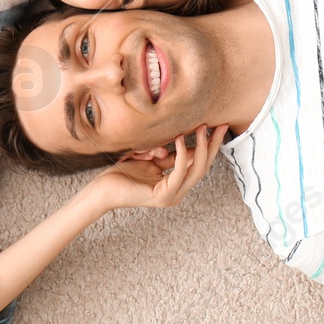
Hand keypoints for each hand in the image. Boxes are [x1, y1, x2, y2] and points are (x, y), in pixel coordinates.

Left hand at [86, 124, 228, 212]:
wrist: (103, 190)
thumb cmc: (124, 175)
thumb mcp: (152, 161)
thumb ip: (170, 156)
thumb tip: (188, 142)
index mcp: (176, 186)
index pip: (200, 165)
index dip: (210, 146)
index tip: (217, 127)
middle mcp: (177, 193)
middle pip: (203, 167)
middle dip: (213, 146)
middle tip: (220, 126)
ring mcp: (171, 197)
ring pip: (196, 170)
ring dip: (201, 147)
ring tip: (201, 128)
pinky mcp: (162, 196)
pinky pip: (178, 172)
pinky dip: (181, 154)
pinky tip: (180, 139)